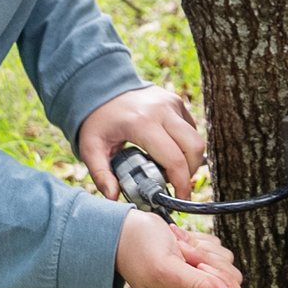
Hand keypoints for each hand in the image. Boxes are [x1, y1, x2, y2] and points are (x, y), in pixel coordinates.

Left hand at [78, 87, 204, 200]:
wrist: (101, 88)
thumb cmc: (97, 121)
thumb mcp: (91, 148)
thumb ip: (100, 174)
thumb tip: (113, 197)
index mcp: (141, 123)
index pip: (174, 159)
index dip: (181, 183)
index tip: (179, 199)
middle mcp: (162, 110)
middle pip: (194, 148)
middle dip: (189, 172)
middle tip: (174, 184)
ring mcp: (172, 103)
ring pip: (196, 138)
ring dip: (188, 159)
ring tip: (166, 167)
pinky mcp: (176, 102)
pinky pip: (191, 129)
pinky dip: (184, 145)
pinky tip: (165, 150)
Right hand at [116, 211, 246, 287]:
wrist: (125, 233)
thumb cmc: (138, 251)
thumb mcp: (166, 269)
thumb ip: (197, 287)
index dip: (221, 283)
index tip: (199, 266)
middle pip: (233, 285)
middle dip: (211, 262)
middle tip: (184, 254)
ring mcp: (200, 287)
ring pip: (228, 265)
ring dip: (205, 250)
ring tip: (179, 248)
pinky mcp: (202, 269)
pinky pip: (221, 252)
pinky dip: (203, 243)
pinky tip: (181, 243)